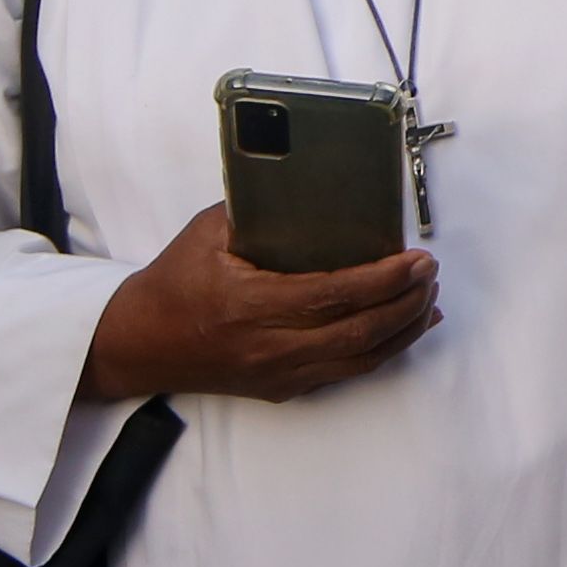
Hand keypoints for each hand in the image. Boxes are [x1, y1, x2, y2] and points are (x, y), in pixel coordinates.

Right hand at [79, 203, 437, 402]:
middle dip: (406, 301)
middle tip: (430, 271)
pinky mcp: (282, 388)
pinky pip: (346, 373)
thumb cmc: (174, 282)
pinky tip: (408, 327)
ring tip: (428, 295)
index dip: (383, 280)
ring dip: (404, 327)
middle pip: (358, 331)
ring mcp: (277, 374)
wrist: (136, 344)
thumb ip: (259, 207)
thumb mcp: (208, 232)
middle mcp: (268, 346)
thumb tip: (312, 178)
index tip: (416, 258)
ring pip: (360, 359)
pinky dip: (385, 350)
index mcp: (249, 304)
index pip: (333, 295)